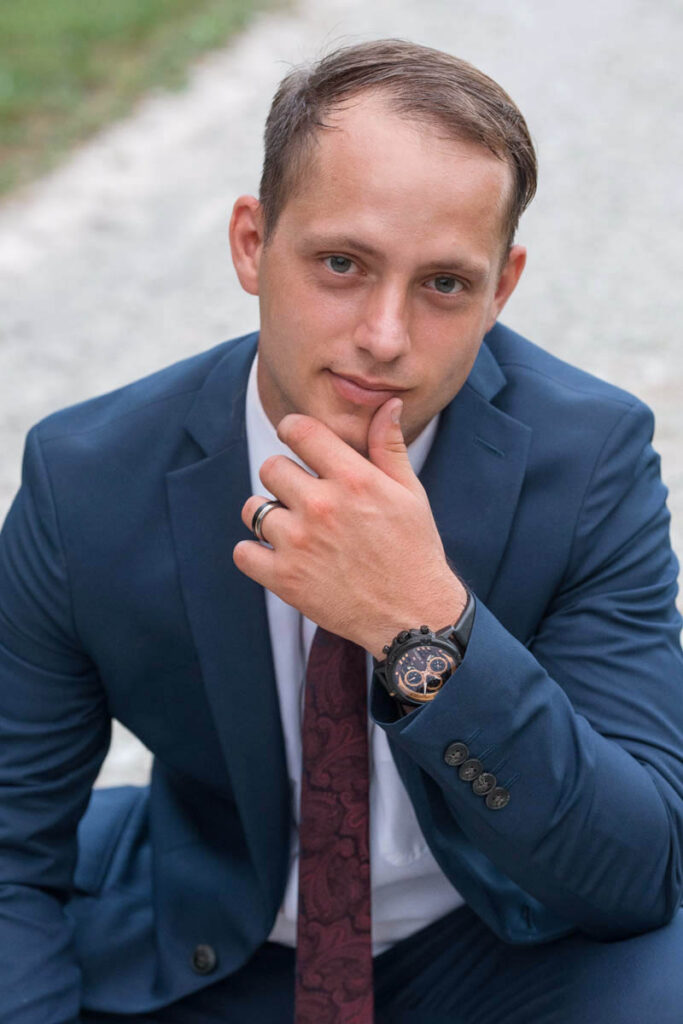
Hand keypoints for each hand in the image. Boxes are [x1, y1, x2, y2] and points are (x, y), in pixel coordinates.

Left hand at [234, 399, 466, 657]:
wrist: (413, 615)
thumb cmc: (414, 551)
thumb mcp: (410, 493)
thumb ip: (389, 447)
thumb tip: (389, 405)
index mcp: (353, 479)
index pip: (299, 430)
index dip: (293, 431)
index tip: (296, 441)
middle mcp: (321, 506)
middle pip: (271, 467)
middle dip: (284, 478)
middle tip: (304, 498)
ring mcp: (299, 543)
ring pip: (253, 508)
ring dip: (267, 516)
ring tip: (293, 529)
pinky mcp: (285, 579)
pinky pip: (243, 552)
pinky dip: (254, 554)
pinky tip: (278, 557)